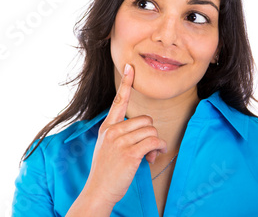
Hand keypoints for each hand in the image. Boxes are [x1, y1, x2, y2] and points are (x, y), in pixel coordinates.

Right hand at [82, 64, 166, 206]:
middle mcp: (112, 130)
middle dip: (150, 134)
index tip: (130, 68)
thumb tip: (145, 134)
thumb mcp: (106, 147)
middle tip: (146, 149)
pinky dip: (159, 149)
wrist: (98, 190)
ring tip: (148, 156)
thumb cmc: (106, 171)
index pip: (119, 100)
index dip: (126, 83)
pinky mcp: (129, 152)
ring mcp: (120, 141)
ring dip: (156, 144)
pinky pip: (154, 141)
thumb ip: (120, 135)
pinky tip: (153, 157)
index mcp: (107, 127)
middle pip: (145, 119)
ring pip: (151, 130)